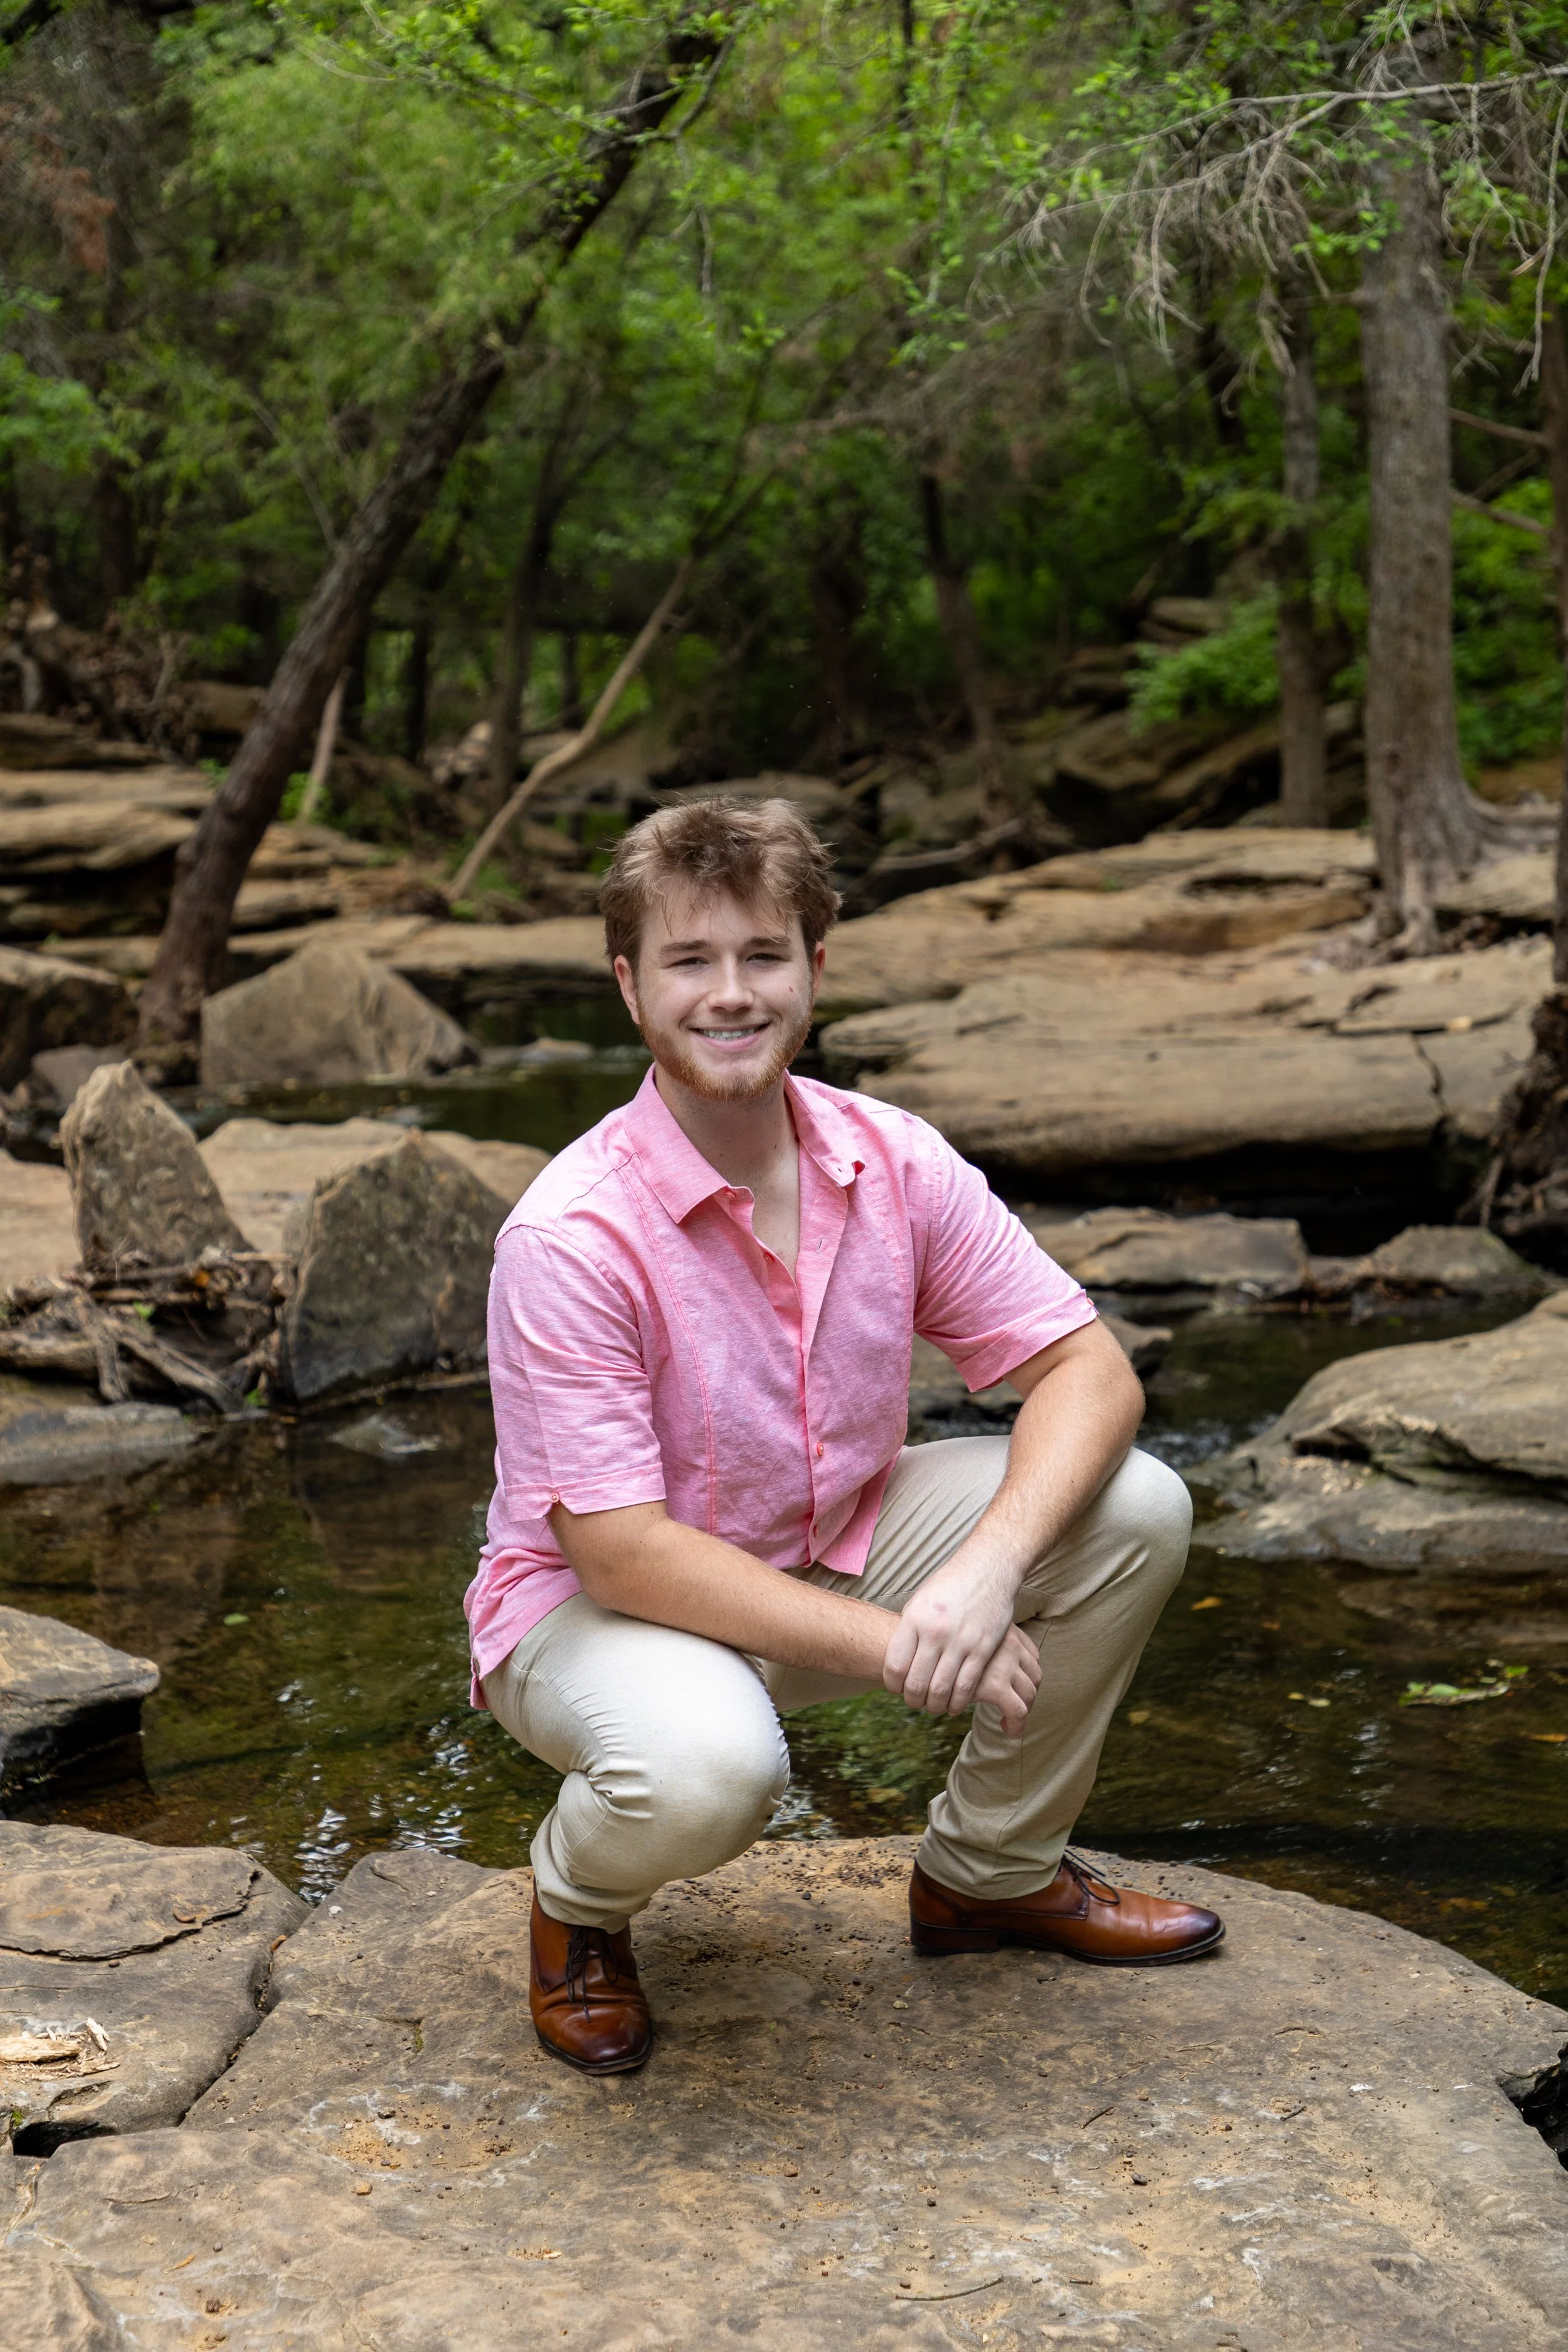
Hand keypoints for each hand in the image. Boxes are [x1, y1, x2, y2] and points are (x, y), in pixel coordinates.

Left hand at [882, 1558, 1041, 1737]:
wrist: (986, 1570)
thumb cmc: (949, 1586)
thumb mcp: (919, 1602)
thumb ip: (909, 1631)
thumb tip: (898, 1662)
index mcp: (914, 1619)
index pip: (895, 1665)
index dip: (892, 1685)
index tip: (896, 1689)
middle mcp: (935, 1632)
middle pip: (916, 1683)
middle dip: (913, 1700)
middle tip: (915, 1702)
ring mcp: (961, 1641)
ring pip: (941, 1689)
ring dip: (934, 1705)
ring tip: (933, 1706)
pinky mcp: (983, 1649)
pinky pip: (966, 1685)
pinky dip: (958, 1702)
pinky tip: (954, 1704)